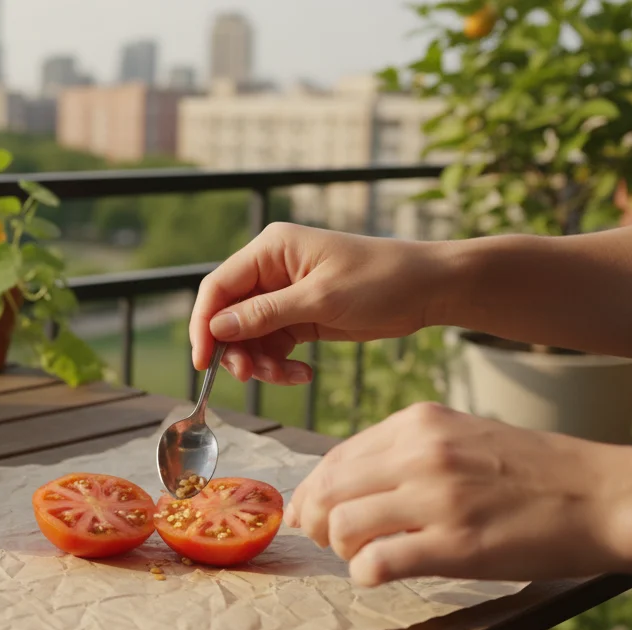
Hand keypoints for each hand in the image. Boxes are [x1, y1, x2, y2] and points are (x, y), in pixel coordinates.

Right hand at [190, 223, 454, 382]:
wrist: (429, 288)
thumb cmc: (380, 280)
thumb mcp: (321, 299)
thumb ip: (266, 314)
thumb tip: (218, 328)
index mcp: (271, 250)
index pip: (218, 287)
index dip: (204, 325)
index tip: (203, 362)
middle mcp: (271, 270)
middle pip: (230, 316)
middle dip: (237, 349)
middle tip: (251, 376)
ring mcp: (285, 294)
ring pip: (250, 336)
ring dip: (261, 362)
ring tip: (288, 376)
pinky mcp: (301, 316)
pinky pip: (274, 345)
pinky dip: (281, 365)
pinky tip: (302, 374)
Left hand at [288, 402, 629, 586]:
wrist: (605, 496)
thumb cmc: (535, 472)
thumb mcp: (463, 437)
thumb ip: (406, 453)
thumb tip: (345, 485)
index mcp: (418, 423)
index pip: (334, 458)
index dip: (312, 493)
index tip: (310, 515)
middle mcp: (420, 453)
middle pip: (327, 491)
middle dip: (316, 523)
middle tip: (330, 542)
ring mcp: (437, 498)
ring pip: (342, 525)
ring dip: (341, 550)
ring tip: (364, 557)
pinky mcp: (455, 545)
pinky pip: (376, 563)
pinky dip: (366, 575)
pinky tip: (382, 575)